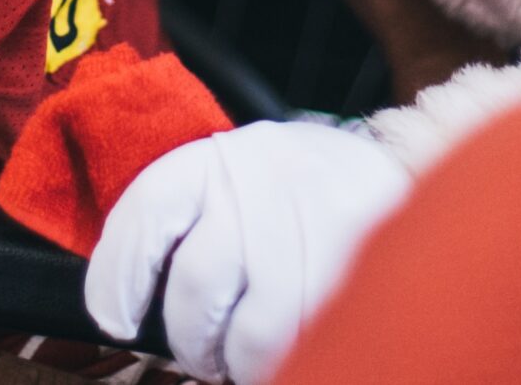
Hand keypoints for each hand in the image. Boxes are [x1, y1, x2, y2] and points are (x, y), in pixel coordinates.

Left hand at [86, 121, 411, 383]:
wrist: (405, 177)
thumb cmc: (304, 194)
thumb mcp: (242, 175)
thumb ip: (192, 221)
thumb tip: (132, 302)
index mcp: (220, 159)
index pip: (147, 212)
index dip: (117, 277)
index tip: (115, 318)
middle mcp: (263, 186)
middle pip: (195, 285)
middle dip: (189, 337)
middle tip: (201, 350)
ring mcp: (314, 232)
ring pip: (248, 333)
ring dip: (236, 359)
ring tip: (243, 354)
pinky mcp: (354, 279)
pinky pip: (299, 348)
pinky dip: (281, 362)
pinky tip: (286, 347)